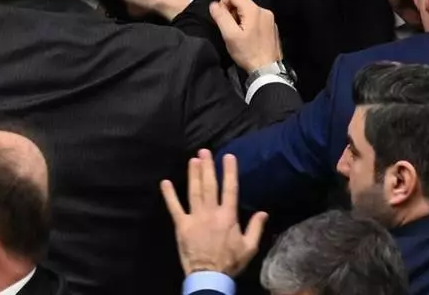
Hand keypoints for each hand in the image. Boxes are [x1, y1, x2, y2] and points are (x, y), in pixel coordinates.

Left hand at [160, 150, 266, 277]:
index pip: (230, 189)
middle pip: (210, 185)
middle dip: (208, 167)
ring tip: (193, 160)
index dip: (230, 171)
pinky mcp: (182, 225)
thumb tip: (264, 212)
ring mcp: (195, 217)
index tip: (228, 156)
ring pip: (194, 191)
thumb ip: (256, 228)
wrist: (209, 276)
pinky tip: (165, 183)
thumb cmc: (230, 262)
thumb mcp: (249, 247)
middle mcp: (211, 212)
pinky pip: (175, 207)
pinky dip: (169, 195)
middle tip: (204, 151)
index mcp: (228, 216)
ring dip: (193, 175)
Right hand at [209, 0, 281, 73]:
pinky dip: (249, 23)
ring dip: (240, 19)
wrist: (268, 70)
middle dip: (232, 12)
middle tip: (231, 30)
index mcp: (254, 9)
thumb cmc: (247, 53)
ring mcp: (270, 18)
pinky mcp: (272, 27)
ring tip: (240, 35)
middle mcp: (264, 10)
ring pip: (249, 10)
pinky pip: (257, 18)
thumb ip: (221, 17)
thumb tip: (214, 4)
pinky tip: (249, 38)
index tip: (223, 19)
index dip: (224, 3)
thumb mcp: (230, 36)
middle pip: (242, 1)